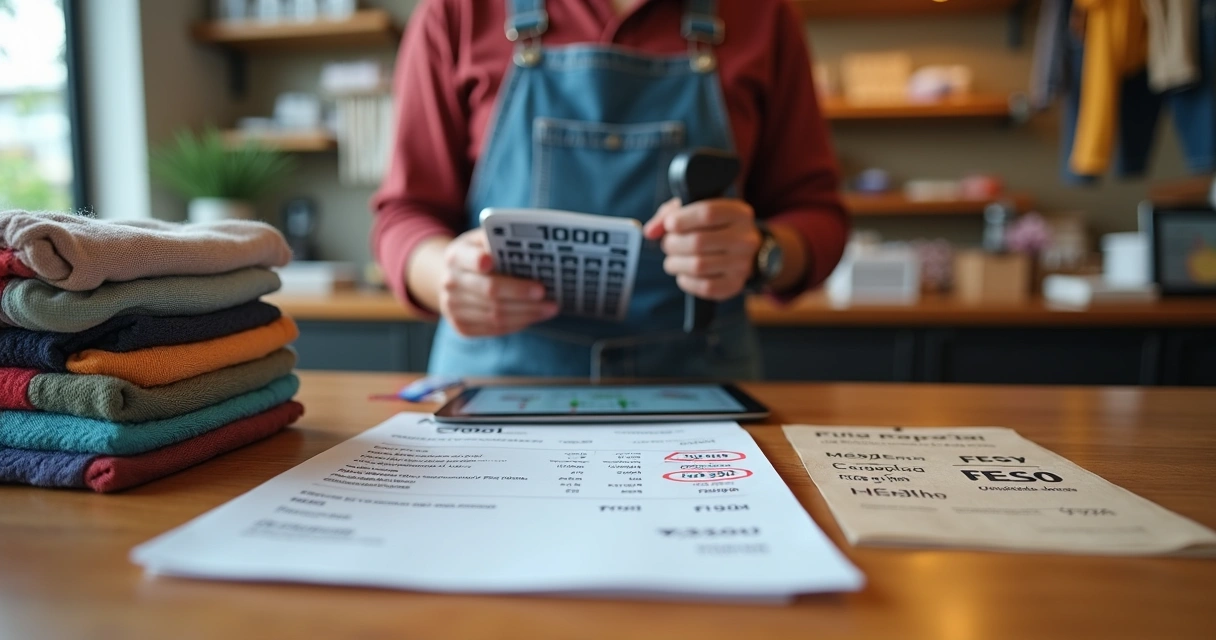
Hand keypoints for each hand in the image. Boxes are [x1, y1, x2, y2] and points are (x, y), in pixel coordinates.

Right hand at [439, 229, 557, 336]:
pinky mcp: (461, 326)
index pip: (469, 258)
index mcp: (457, 256)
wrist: (452, 281)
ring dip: (527, 312)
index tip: (493, 260)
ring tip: (549, 308)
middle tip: (544, 293)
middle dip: (520, 292)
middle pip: (489, 290)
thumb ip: (500, 241)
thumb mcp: (482, 241)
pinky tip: (534, 316)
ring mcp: (453, 307)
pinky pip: (494, 329)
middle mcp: (451, 282)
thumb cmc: (478, 256)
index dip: (479, 260)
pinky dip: (518, 323)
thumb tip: (535, 246)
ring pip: (495, 314)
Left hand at [643, 198, 760, 300]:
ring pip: (698, 266)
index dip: (682, 219)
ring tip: (672, 260)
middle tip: (667, 245)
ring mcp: (743, 264)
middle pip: (699, 241)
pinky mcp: (736, 285)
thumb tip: (650, 232)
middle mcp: (746, 238)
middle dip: (673, 244)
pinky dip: (686, 281)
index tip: (669, 225)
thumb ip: (670, 215)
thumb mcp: (694, 210)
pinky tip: (683, 274)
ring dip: (676, 264)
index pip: (708, 213)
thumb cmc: (712, 226)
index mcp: (739, 213)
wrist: (740, 251)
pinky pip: (705, 287)